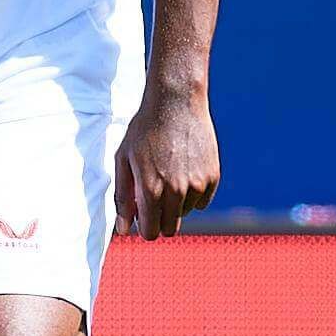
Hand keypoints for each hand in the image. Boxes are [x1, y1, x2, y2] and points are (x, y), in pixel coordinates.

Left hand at [115, 81, 219, 239]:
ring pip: (185, 213)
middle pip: (170, 228)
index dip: (143, 228)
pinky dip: (192, 194)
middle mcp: (177, 191)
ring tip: (166, 175)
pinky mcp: (212, 176)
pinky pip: (202, 201)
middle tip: (151, 198)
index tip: (140, 218)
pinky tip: (182, 172)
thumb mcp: (124, 162)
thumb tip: (124, 230)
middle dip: (158, 220)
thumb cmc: (144, 131)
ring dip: (175, 204)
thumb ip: (123, 198)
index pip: (150, 231)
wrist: (175, 104)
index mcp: (151, 190)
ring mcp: (198, 184)